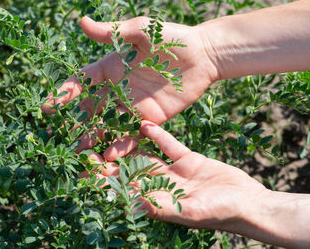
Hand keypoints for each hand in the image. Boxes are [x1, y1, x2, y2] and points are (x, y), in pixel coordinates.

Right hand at [42, 16, 218, 158]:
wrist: (203, 55)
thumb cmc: (170, 36)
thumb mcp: (139, 30)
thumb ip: (111, 32)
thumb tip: (81, 21)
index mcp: (110, 67)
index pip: (82, 82)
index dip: (64, 93)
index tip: (47, 105)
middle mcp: (117, 88)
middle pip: (91, 108)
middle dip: (75, 122)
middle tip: (60, 137)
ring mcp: (132, 105)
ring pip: (107, 124)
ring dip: (94, 138)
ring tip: (80, 153)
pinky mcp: (149, 118)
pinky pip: (132, 132)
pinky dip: (121, 143)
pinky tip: (111, 154)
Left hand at [95, 120, 266, 228]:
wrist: (250, 203)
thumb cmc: (221, 213)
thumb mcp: (190, 210)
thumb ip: (162, 205)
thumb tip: (131, 200)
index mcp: (157, 202)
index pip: (125, 190)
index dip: (106, 181)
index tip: (88, 169)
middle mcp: (161, 186)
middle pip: (130, 172)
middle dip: (110, 162)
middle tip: (89, 146)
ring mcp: (174, 172)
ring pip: (146, 157)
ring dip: (130, 147)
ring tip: (110, 132)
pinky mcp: (188, 159)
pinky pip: (169, 145)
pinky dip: (158, 136)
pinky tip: (144, 124)